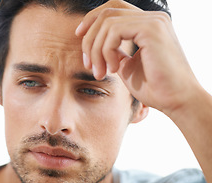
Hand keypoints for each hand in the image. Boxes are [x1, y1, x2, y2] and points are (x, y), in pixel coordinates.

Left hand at [75, 0, 199, 116]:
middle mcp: (152, 17)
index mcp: (147, 24)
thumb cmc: (153, 87)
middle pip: (107, 13)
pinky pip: (114, 31)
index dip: (91, 20)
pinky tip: (114, 69)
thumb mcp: (127, 65)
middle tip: (88, 65)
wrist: (175, 100)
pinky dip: (106, 51)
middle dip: (90, 39)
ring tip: (100, 72)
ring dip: (96, 50)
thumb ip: (114, 51)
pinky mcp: (151, 28)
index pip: (113, 9)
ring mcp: (153, 21)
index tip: (79, 37)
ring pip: (107, 23)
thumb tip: (96, 44)